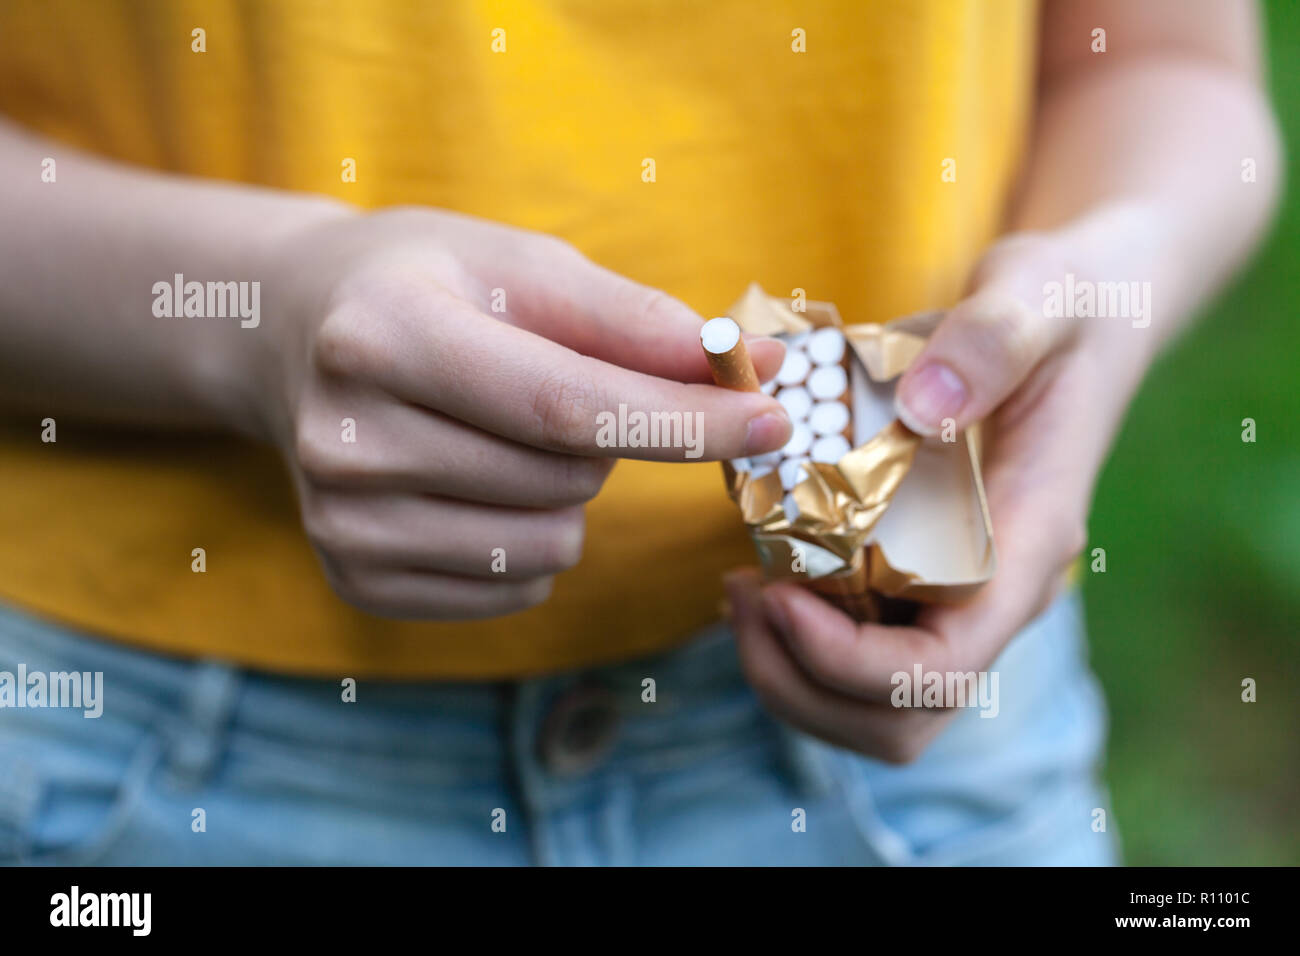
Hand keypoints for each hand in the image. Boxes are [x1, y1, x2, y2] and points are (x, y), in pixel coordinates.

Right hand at [252, 207, 790, 618]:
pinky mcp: (354, 577)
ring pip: (550, 543)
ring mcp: (342, 521)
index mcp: (383, 333)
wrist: (297, 331)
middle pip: (565, 477)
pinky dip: (532, 540)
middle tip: (557, 386)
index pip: (565, 404)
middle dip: (608, 438)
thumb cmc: (430, 284)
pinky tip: (482, 484)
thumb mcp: (526, 266)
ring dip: (571, 493)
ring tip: (509, 434)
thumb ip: (639, 322)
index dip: (682, 421)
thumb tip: (760, 368)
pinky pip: (515, 588)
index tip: (772, 420)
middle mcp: (345, 437)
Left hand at [726, 220, 1157, 761]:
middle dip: (800, 683)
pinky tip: (756, 569)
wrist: (1075, 320)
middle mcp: (994, 595)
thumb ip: (991, 341)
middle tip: (742, 595)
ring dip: (787, 671)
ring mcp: (956, 596)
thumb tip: (927, 408)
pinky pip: (854, 653)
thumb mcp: (1036, 295)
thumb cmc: (1060, 308)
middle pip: (897, 720)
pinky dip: (791, 639)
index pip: (939, 671)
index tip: (778, 593)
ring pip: (870, 706)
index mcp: (1025, 548)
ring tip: (738, 588)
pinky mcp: (920, 579)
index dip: (848, 661)